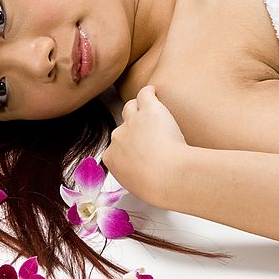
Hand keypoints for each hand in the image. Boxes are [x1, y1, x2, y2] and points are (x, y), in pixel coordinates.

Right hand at [102, 85, 188, 206]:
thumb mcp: (137, 187)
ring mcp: (131, 121)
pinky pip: (145, 94)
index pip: (116, 147)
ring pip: (130, 107)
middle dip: (133, 130)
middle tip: (148, 134)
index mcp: (111, 158)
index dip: (128, 147)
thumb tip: (143, 176)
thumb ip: (135, 176)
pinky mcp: (149, 109)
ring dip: (138, 108)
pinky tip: (154, 91)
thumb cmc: (157, 187)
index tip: (139, 151)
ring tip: (148, 110)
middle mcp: (117, 136)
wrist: (167, 176)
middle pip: (122, 128)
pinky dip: (149, 92)